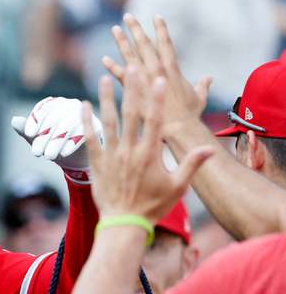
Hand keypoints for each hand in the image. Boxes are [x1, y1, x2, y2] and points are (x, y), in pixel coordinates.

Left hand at [11, 96, 101, 183]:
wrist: (75, 157)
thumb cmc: (53, 143)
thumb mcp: (37, 138)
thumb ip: (25, 130)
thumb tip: (14, 121)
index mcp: (55, 104)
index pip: (44, 109)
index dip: (35, 121)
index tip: (29, 134)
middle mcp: (71, 105)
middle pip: (55, 118)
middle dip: (44, 137)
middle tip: (36, 153)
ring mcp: (85, 115)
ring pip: (68, 126)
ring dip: (56, 143)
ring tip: (49, 157)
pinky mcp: (97, 126)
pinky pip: (83, 133)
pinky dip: (72, 144)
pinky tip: (64, 154)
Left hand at [83, 70, 212, 221]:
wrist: (124, 224)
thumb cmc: (153, 206)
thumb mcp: (178, 187)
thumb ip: (191, 165)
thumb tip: (210, 149)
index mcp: (150, 154)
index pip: (154, 121)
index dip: (156, 99)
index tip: (158, 80)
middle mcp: (129, 151)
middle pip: (131, 115)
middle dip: (132, 90)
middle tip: (132, 69)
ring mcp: (111, 156)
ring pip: (108, 122)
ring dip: (107, 99)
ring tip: (105, 79)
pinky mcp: (97, 163)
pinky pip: (90, 138)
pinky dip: (86, 122)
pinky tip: (84, 105)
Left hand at [102, 14, 212, 139]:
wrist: (175, 129)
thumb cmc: (188, 118)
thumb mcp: (199, 99)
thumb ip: (202, 87)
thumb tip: (209, 78)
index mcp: (172, 70)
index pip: (166, 45)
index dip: (161, 30)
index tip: (157, 17)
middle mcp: (156, 71)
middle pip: (144, 46)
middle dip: (136, 30)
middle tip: (128, 16)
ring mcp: (142, 81)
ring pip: (130, 57)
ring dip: (122, 42)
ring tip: (115, 30)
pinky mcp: (132, 90)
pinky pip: (119, 77)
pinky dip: (112, 67)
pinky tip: (104, 59)